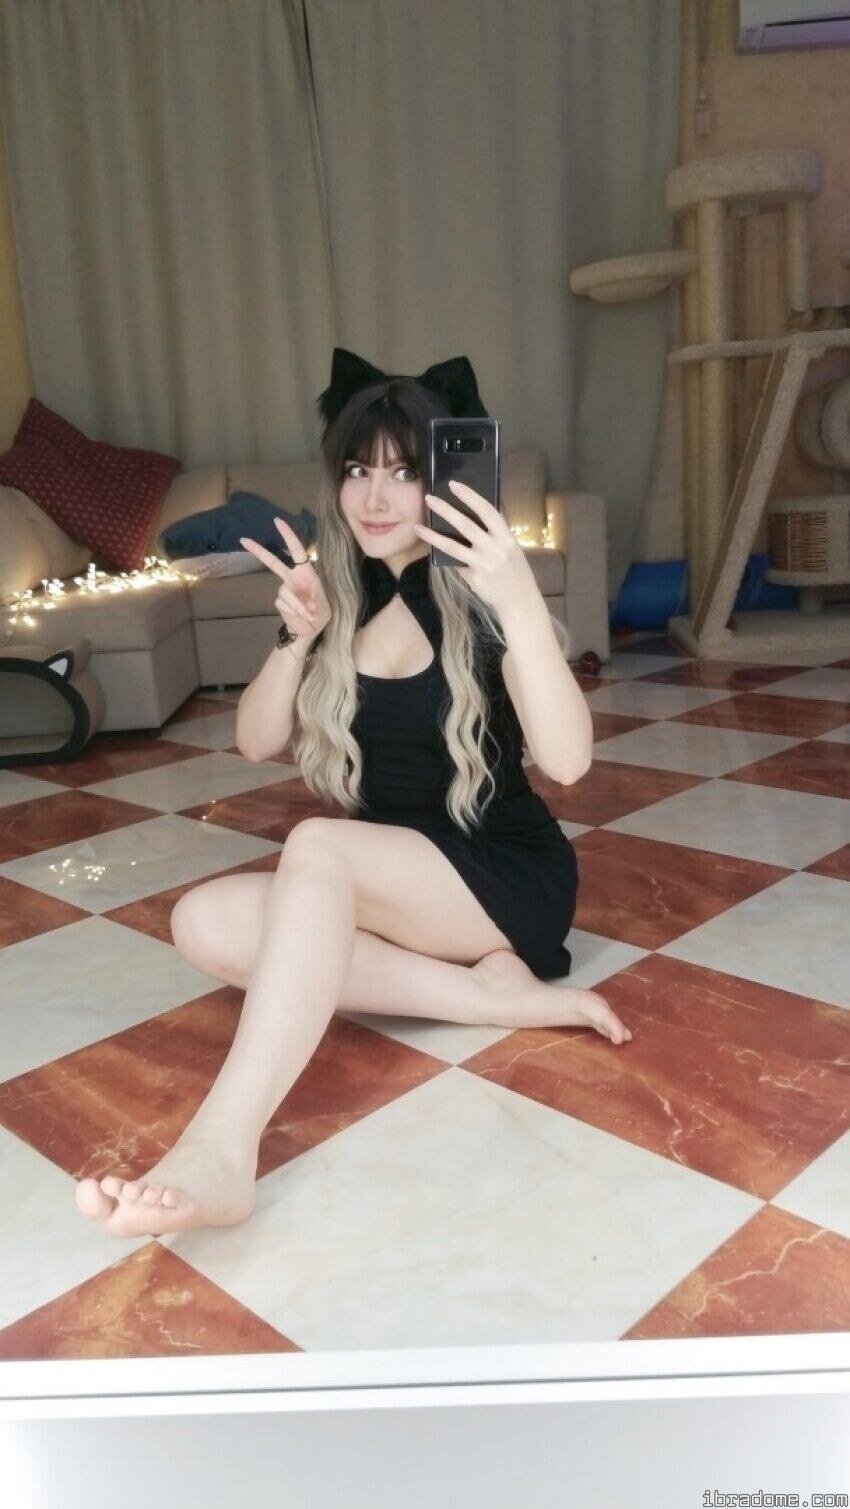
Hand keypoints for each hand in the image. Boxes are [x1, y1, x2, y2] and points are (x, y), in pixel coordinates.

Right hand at [239, 518, 331, 638]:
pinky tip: (303, 617)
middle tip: (243, 540)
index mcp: (305, 571)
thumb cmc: (322, 612)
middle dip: (258, 551)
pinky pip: (284, 604)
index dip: (288, 535)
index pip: (296, 550)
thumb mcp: (326, 603)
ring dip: (299, 606)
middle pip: (272, 562)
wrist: (312, 629)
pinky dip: (296, 612)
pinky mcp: (279, 602)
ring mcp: (284, 589)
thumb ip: (316, 597)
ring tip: (310, 615)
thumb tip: (306, 600)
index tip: (277, 521)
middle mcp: (292, 577)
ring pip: (286, 593)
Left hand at [412, 480, 536, 617]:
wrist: (520, 601)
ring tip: (417, 528)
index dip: (470, 496)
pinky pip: (457, 565)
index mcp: (506, 537)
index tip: (454, 485)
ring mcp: (483, 564)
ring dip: (433, 536)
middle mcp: (495, 549)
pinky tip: (441, 556)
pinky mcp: (474, 578)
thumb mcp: (511, 548)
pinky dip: (449, 560)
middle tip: (429, 498)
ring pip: (453, 547)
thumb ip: (495, 534)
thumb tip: (473, 517)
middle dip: (446, 510)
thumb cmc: (515, 571)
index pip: (487, 511)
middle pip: (466, 525)